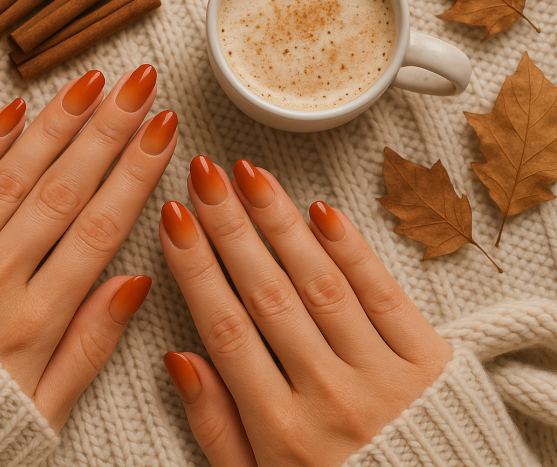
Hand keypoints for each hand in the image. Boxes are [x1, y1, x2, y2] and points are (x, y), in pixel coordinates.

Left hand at [0, 65, 176, 431]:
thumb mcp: (39, 414)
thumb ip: (90, 347)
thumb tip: (138, 282)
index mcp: (34, 325)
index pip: (100, 230)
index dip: (137, 173)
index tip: (164, 128)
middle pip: (63, 191)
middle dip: (108, 131)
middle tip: (140, 83)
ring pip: (11, 179)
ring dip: (55, 125)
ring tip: (92, 82)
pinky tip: (14, 109)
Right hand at [159, 156, 452, 465]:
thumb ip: (216, 425)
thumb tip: (179, 358)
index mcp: (282, 431)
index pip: (225, 328)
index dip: (196, 266)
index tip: (174, 217)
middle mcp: (330, 397)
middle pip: (268, 294)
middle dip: (230, 226)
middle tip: (205, 174)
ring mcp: (384, 377)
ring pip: (320, 285)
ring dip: (281, 223)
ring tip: (250, 174)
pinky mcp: (430, 363)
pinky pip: (384, 296)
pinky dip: (352, 250)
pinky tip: (320, 210)